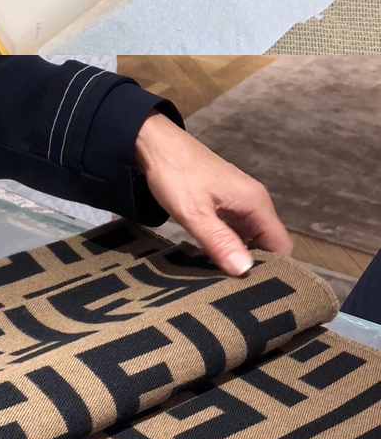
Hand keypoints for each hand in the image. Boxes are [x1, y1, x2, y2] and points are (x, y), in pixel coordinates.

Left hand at [135, 115, 292, 278]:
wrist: (155, 144)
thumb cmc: (175, 174)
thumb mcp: (194, 213)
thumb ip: (219, 242)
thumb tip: (244, 271)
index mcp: (256, 203)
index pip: (282, 246)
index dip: (276, 271)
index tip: (258, 293)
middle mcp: (255, 203)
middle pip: (270, 244)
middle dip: (258, 268)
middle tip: (238, 294)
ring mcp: (241, 203)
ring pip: (253, 239)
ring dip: (242, 258)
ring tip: (226, 284)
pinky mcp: (227, 204)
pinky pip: (238, 231)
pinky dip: (231, 247)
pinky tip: (215, 262)